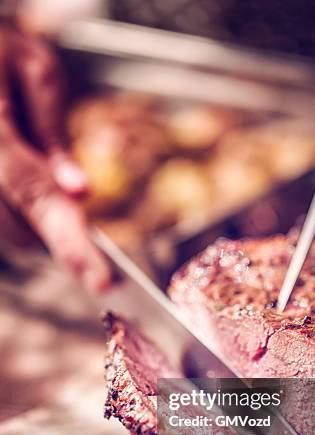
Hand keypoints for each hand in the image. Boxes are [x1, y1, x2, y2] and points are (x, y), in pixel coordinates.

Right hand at [0, 23, 111, 291]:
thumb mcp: (33, 70)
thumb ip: (53, 133)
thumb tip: (79, 192)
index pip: (36, 198)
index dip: (71, 244)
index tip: (100, 280)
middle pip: (19, 232)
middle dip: (52, 228)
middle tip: (68, 190)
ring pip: (4, 234)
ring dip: (28, 219)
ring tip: (29, 165)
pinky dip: (13, 210)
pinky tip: (17, 175)